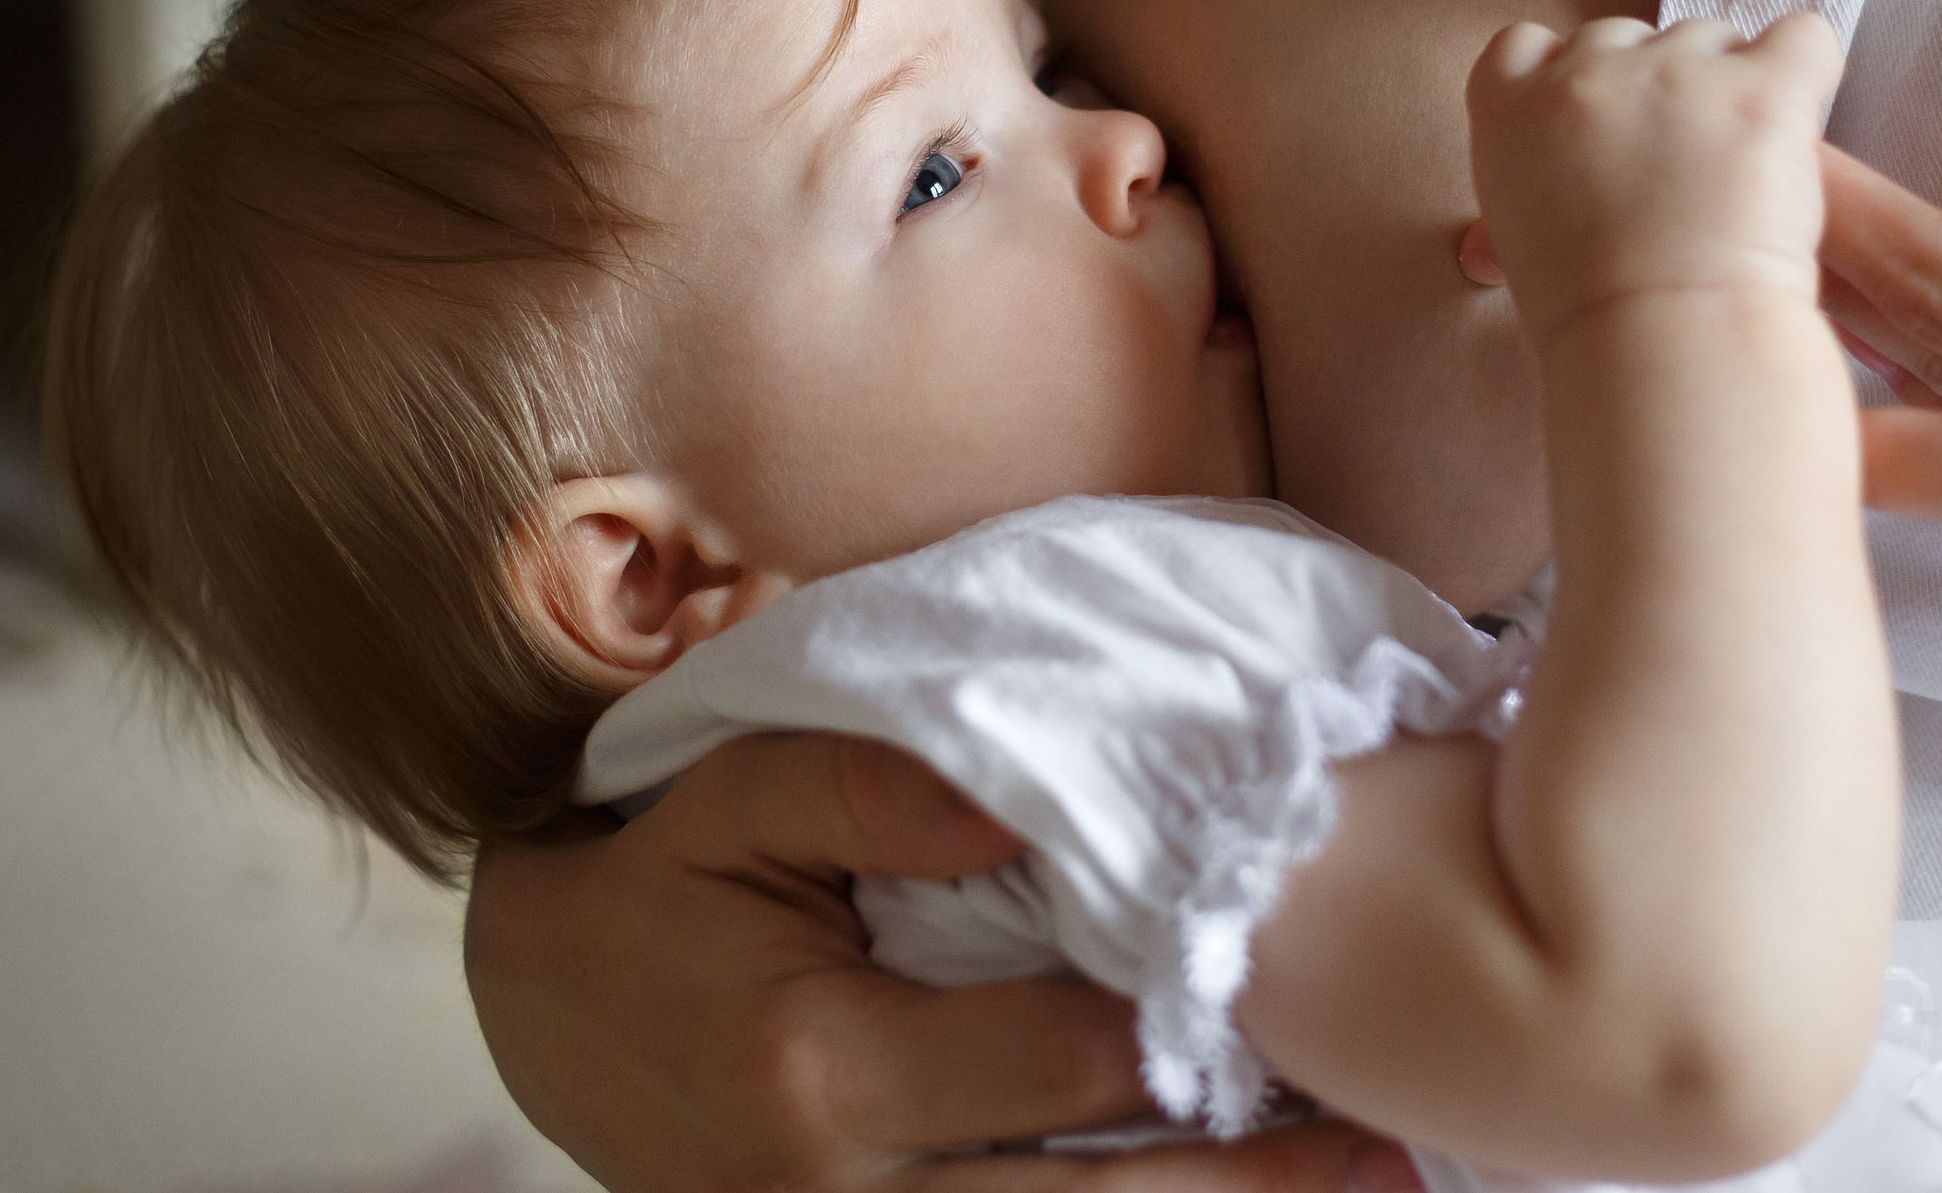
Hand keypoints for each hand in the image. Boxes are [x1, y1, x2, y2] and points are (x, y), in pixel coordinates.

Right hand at [465, 731, 1402, 1191]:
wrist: (549, 1014)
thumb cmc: (663, 891)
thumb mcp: (729, 801)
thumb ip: (866, 787)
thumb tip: (1020, 799)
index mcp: (823, 1074)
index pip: (1057, 1065)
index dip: (1186, 1030)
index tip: (1300, 986)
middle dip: (1250, 1186)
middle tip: (1391, 1152)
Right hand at [1461, 15, 1844, 332]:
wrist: (1659, 348)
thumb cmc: (1587, 320)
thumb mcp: (1519, 234)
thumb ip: (1535, 170)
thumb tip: (1567, 172)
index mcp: (1508, 107)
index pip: (1527, 46)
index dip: (1570, 79)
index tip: (1599, 128)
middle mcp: (1584, 71)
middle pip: (1625, 37)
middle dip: (1654, 90)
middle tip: (1677, 171)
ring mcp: (1673, 72)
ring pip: (1711, 40)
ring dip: (1727, 90)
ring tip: (1737, 176)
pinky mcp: (1760, 87)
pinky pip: (1801, 39)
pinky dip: (1807, 72)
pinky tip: (1793, 129)